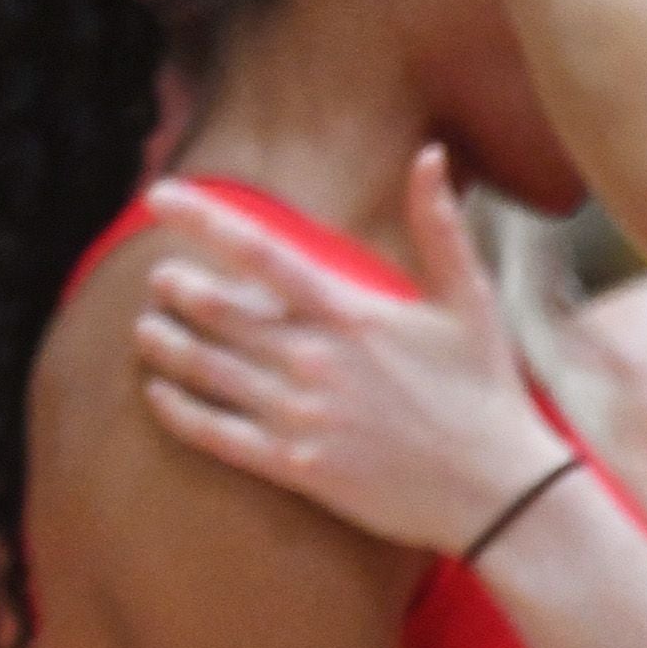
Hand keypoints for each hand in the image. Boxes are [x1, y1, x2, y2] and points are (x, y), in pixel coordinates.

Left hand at [134, 151, 570, 557]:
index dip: (202, 219)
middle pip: (216, 311)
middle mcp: (316, 360)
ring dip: (163, 343)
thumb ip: (441, 227)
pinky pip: (214, 433)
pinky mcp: (295, 466)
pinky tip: (156, 391)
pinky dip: (175, 409)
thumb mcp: (470, 302)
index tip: (157, 195)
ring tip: (145, 326)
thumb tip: (431, 154)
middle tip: (157, 276)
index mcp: (351, 314)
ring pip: (204, 369)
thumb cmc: (484, 391)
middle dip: (174, 287)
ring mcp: (301, 415)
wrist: (501, 493)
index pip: (261, 253)